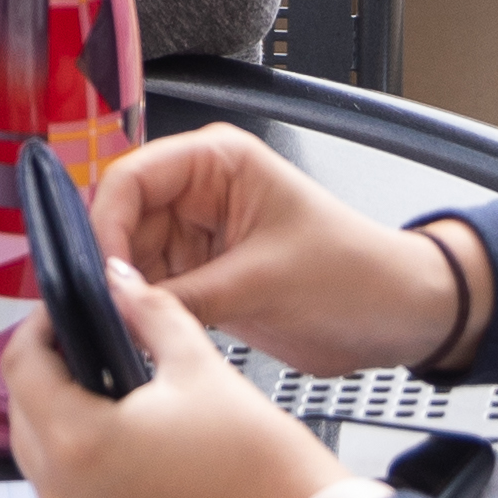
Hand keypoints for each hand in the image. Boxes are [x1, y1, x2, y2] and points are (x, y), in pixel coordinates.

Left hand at [7, 277, 344, 497]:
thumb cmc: (262, 469)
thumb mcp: (202, 369)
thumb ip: (150, 314)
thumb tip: (120, 284)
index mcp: (79, 445)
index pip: (20, 367)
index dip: (39, 329)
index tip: (64, 318)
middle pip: (25, 420)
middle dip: (49, 380)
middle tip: (93, 355)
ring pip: (46, 470)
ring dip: (66, 434)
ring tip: (119, 410)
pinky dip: (87, 486)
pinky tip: (132, 466)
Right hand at [96, 125, 472, 374]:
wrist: (398, 317)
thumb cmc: (355, 274)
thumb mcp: (263, 283)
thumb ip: (182, 295)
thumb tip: (117, 305)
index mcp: (217, 162)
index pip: (131, 178)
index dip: (105, 224)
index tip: (99, 273)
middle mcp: (200, 194)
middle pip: (121, 221)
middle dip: (110, 266)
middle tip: (104, 311)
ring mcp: (199, 238)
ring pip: (130, 262)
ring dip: (124, 295)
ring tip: (125, 327)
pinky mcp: (203, 279)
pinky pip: (152, 293)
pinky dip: (143, 315)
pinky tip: (141, 335)